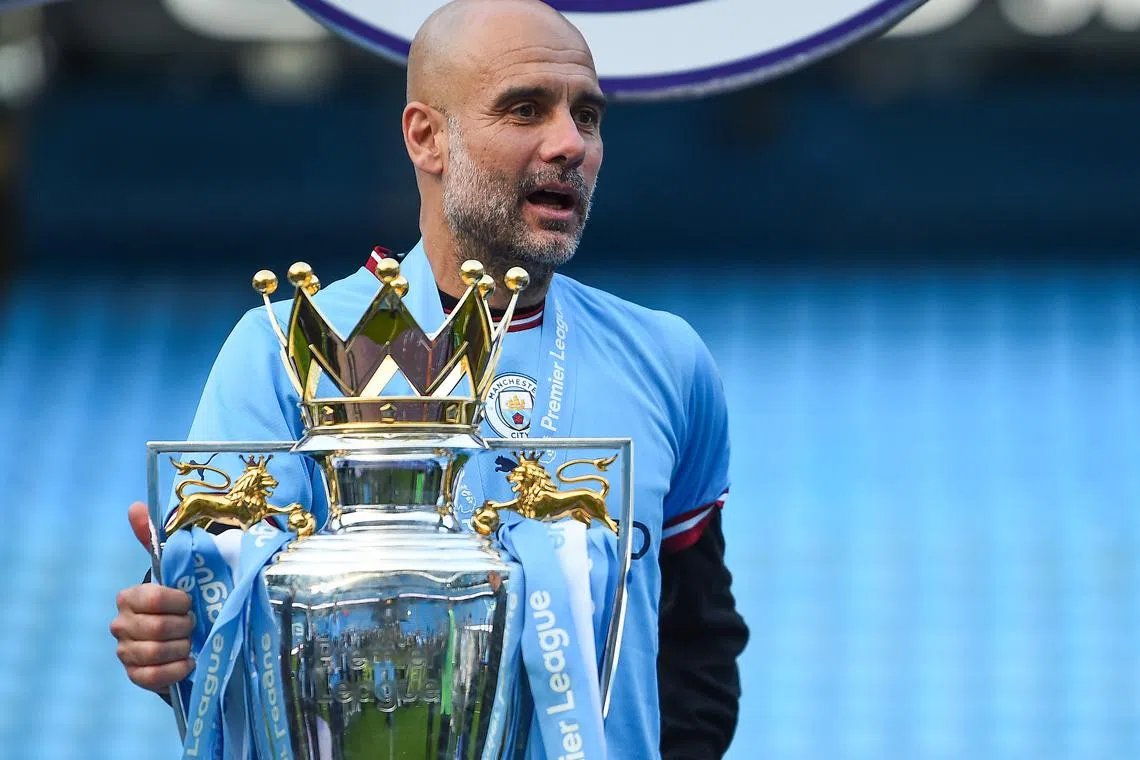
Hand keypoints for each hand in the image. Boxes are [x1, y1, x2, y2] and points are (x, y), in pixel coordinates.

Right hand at [109, 502, 195, 691]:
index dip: (177, 601)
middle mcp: (121, 624)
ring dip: (181, 647)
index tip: (190, 601)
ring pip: (154, 653)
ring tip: (192, 641)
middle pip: (154, 629)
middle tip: (195, 622)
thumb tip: (134, 506)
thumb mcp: (174, 566)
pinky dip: (174, 670)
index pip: (150, 598)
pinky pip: (150, 677)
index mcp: (129, 596)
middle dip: (183, 626)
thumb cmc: (181, 597)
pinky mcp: (135, 675)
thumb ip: (154, 537)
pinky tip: (188, 662)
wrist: (186, 632)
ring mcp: (126, 651)